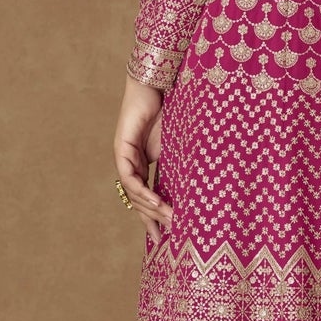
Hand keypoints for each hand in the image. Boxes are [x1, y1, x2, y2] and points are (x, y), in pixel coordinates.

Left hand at [114, 73, 170, 243]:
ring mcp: (124, 156)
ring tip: (167, 218)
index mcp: (143, 163)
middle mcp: (130, 162)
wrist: (160, 84)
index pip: (144, 196)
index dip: (151, 217)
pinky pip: (129, 177)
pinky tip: (155, 201)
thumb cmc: (171, 110)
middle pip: (136, 199)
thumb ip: (180, 166)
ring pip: (131, 191)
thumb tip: (199, 190)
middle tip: (167, 233)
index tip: (162, 235)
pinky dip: (141, 191)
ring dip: (149, 207)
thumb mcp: (178, 146)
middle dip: (151, 217)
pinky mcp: (121, 148)